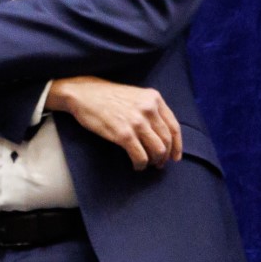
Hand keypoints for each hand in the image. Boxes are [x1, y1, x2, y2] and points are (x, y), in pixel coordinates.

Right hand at [47, 78, 181, 169]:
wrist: (83, 95)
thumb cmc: (107, 96)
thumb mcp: (135, 96)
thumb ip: (150, 109)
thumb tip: (161, 134)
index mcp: (154, 98)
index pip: (174, 126)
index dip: (177, 145)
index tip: (175, 157)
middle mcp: (149, 109)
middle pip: (166, 140)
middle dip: (165, 156)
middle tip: (159, 164)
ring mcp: (137, 122)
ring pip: (157, 150)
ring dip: (154, 161)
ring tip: (147, 164)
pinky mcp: (123, 134)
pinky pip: (140, 156)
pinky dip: (141, 165)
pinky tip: (136, 166)